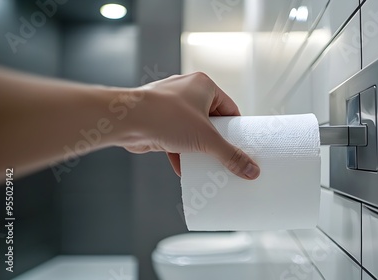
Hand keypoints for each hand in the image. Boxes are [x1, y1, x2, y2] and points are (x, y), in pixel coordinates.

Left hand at [122, 72, 259, 179]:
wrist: (126, 120)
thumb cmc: (165, 116)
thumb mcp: (206, 139)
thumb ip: (230, 155)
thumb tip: (251, 170)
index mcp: (204, 85)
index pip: (229, 108)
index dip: (236, 128)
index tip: (242, 145)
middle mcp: (187, 91)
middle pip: (211, 121)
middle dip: (216, 140)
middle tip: (225, 157)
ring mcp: (170, 106)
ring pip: (192, 130)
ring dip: (198, 148)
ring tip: (207, 164)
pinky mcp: (158, 120)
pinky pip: (175, 138)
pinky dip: (181, 152)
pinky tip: (185, 169)